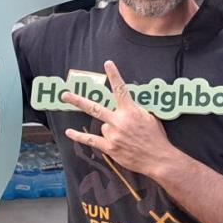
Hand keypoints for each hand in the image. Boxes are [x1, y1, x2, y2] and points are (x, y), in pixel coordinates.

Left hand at [60, 61, 174, 177]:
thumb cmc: (156, 137)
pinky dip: (79, 136)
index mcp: (131, 110)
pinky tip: (69, 132)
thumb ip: (135, 109)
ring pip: (103, 127)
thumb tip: (125, 104)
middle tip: (65, 95)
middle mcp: (120, 121)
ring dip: (111, 130)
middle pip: (94, 108)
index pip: (120, 89)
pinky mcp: (110, 147)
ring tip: (125, 138)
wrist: (158, 158)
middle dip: (78, 101)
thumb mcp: (149, 117)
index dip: (114, 75)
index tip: (107, 63)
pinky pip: (90, 140)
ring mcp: (113, 134)